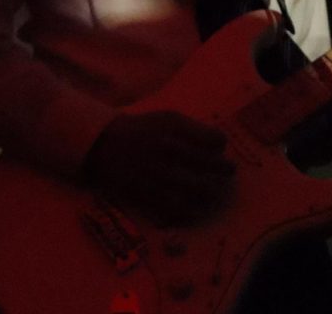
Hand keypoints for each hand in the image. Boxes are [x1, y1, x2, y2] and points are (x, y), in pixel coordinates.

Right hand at [84, 111, 234, 223]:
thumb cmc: (141, 129)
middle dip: (223, 170)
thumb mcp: (167, 118)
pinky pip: (174, 208)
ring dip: (210, 195)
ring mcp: (158, 174)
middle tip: (229, 172)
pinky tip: (195, 212)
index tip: (219, 150)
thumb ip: (193, 129)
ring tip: (213, 196)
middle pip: (209, 165)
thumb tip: (219, 145)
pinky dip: (188, 212)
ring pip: (195, 191)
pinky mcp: (147, 193)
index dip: (220, 145)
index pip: (213, 140)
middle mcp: (169, 151)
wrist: (103, 144)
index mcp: (175, 129)